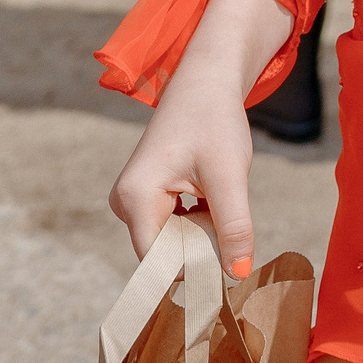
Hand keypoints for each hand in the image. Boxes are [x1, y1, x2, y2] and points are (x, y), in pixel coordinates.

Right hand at [107, 0, 292, 269]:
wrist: (207, 81)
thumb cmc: (215, 120)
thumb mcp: (230, 175)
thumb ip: (233, 226)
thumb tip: (237, 274)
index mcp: (135, 198)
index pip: (158, 261)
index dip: (192, 273)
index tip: (224, 281)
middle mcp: (125, 202)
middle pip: (165, 253)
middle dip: (200, 252)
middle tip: (233, 239)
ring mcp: (133, 199)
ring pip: (172, 241)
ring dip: (201, 236)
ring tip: (222, 208)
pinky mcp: (146, 196)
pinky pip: (172, 227)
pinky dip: (197, 224)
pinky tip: (215, 201)